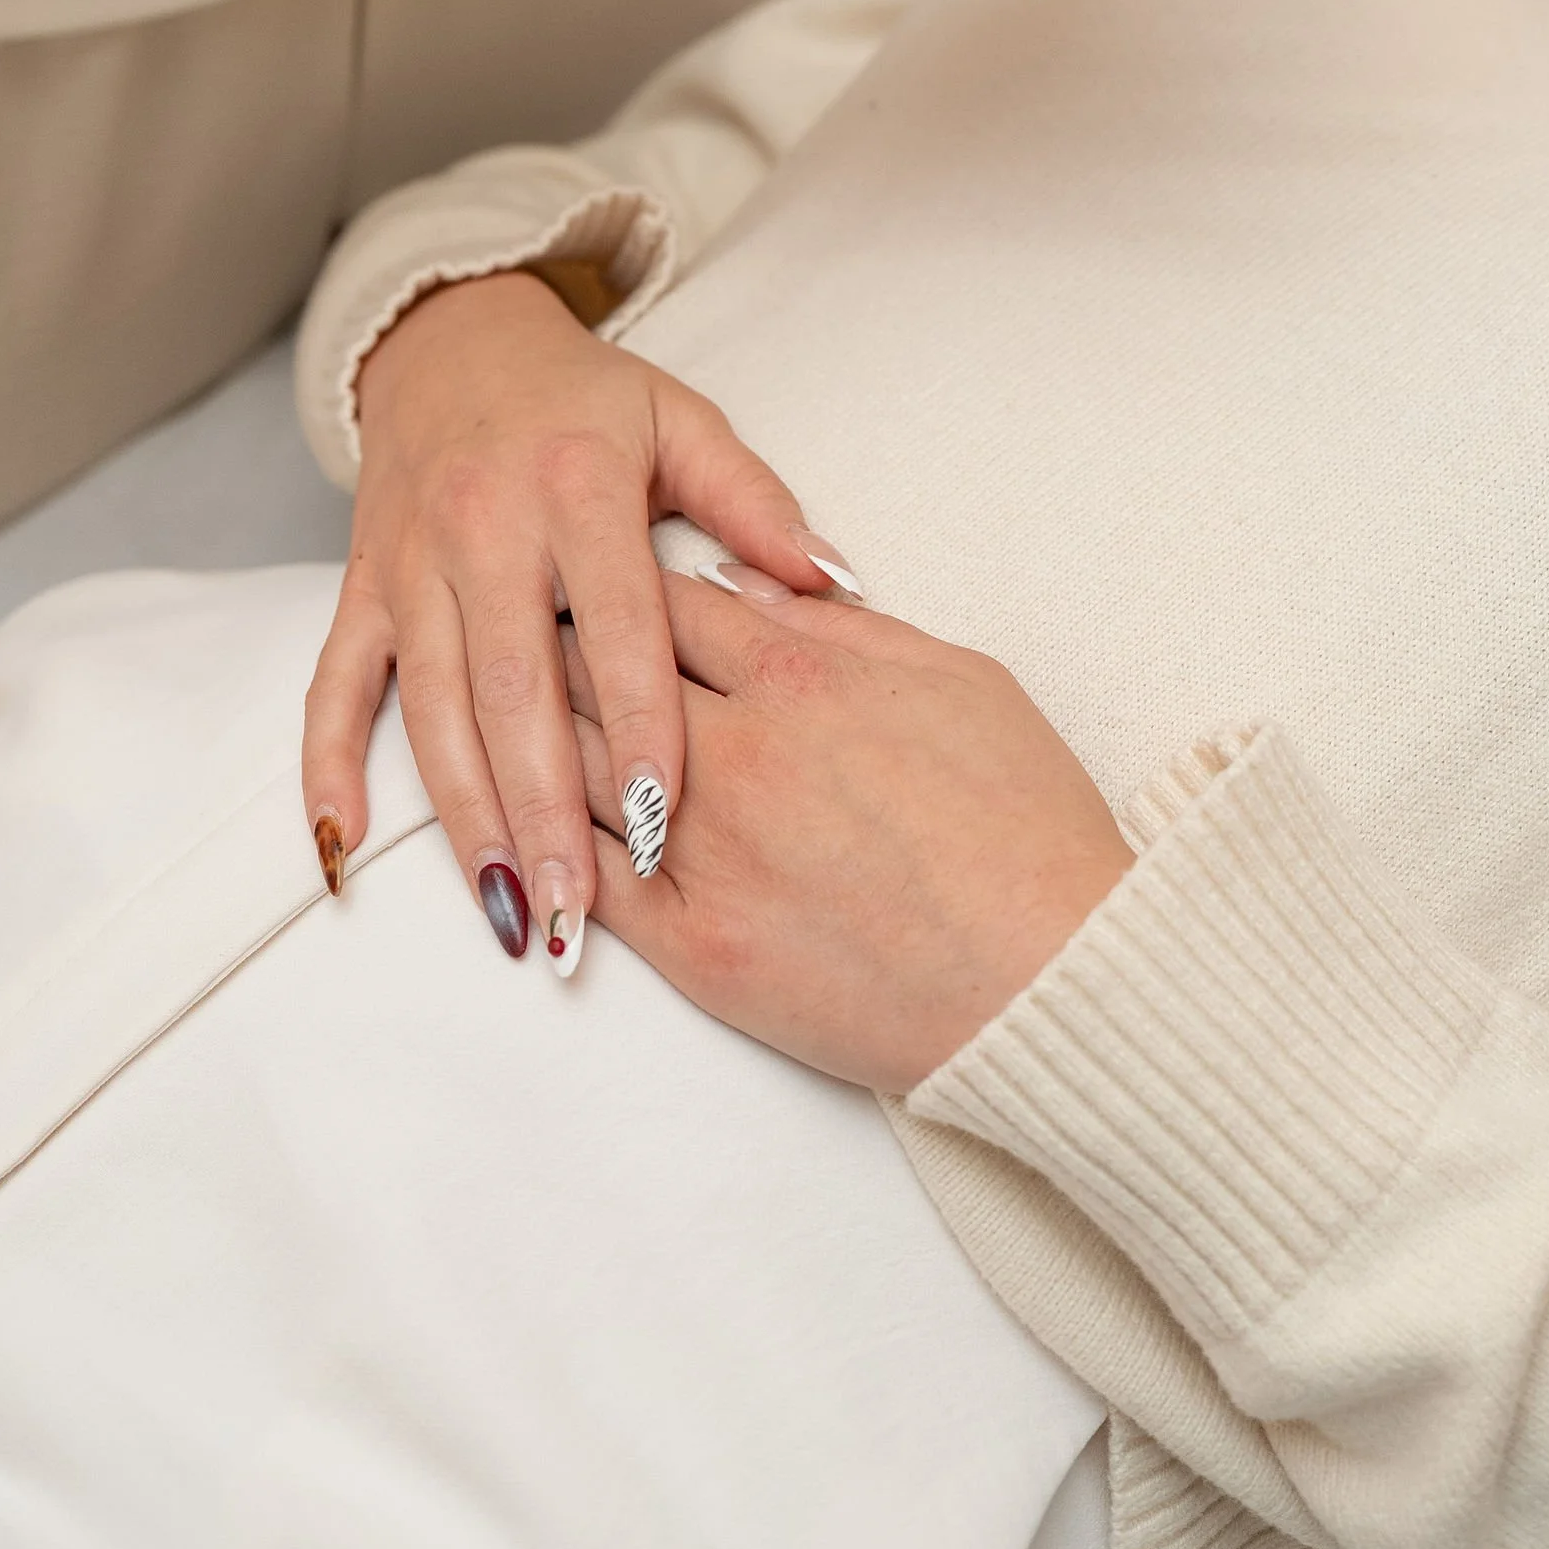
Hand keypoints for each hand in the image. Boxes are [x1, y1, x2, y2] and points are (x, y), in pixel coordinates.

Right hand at [302, 274, 841, 966]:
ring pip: (432, 706)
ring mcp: (412, 562)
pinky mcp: (360, 586)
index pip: (618, 626)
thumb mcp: (681, 421)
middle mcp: (484, 525)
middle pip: (515, 688)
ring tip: (508, 908)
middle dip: (545, 809)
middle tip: (576, 913)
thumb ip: (755, 504)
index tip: (669, 820)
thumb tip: (837, 581)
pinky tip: (339, 849)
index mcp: (578, 487)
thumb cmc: (585, 400)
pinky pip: (335, 685)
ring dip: (464, 816)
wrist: (452, 341)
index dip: (642, 725)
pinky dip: (326, 768)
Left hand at [566, 577, 1131, 1091]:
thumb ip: (847, 628)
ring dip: (531, 738)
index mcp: (804, 675)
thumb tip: (756, 589)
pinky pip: (592, 884)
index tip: (581, 574)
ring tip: (498, 716)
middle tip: (510, 626)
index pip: (669, 602)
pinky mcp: (697, 949)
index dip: (615, 584)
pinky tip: (519, 831)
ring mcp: (708, 854)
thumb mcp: (960, 678)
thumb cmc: (1026, 823)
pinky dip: (547, 851)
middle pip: (598, 673)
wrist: (1050, 974)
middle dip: (550, 641)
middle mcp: (738, 753)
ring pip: (577, 770)